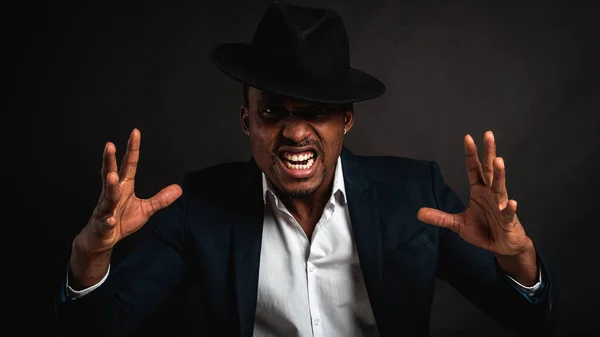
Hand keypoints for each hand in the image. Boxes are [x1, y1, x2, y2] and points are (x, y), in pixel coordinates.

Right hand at [75, 129, 182, 254]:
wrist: (101, 239)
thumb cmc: (120, 220)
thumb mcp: (145, 209)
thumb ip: (160, 199)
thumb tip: (179, 189)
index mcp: (123, 187)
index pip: (128, 164)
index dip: (132, 149)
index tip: (135, 132)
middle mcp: (112, 194)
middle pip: (110, 173)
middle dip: (110, 160)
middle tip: (110, 145)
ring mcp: (105, 209)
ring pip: (107, 195)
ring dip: (110, 186)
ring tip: (113, 176)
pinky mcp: (102, 225)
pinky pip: (105, 222)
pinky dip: (107, 220)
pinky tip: (110, 219)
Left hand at [417, 131, 532, 255]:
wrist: (502, 246)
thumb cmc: (484, 231)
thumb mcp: (458, 224)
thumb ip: (440, 217)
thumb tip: (419, 213)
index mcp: (479, 191)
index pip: (474, 169)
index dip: (471, 154)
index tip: (468, 138)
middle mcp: (490, 194)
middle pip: (489, 170)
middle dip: (488, 153)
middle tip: (488, 135)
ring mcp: (500, 206)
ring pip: (499, 187)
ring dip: (500, 174)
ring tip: (498, 160)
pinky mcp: (508, 221)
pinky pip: (508, 213)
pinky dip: (509, 208)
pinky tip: (511, 202)